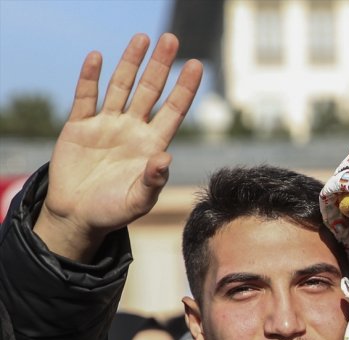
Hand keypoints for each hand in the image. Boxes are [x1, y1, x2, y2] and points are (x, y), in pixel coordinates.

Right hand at [34, 33, 202, 261]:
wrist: (79, 217)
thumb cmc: (114, 211)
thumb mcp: (138, 201)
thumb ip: (153, 181)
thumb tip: (166, 158)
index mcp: (152, 145)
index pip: (173, 110)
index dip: (184, 88)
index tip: (196, 64)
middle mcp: (132, 130)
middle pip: (149, 91)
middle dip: (160, 65)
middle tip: (170, 38)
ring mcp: (106, 125)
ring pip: (120, 87)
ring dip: (130, 63)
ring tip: (142, 38)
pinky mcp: (79, 127)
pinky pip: (85, 97)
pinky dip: (90, 78)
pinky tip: (97, 57)